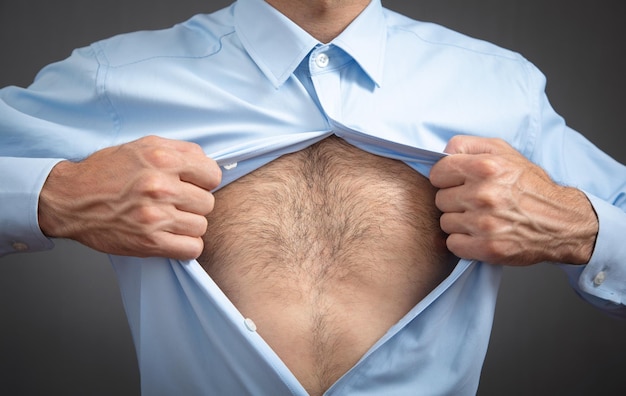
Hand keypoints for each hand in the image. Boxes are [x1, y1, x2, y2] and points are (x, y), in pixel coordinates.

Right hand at [38, 135, 221, 259]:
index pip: (212, 175)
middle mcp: (160, 186)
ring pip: (201, 226)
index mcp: (162, 159)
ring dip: (188, 225)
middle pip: (207, 202)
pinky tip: (172, 237)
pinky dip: (185, 245)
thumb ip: (179, 150)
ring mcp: (155, 216)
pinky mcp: (149, 242)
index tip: (192, 185)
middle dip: (194, 204)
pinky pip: (191, 248)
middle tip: (175, 203)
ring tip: (170, 219)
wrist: (70, 199)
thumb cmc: (106, 171)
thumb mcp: (142, 146)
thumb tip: (207, 163)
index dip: (204, 181)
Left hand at [430, 136, 597, 265]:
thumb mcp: (504, 151)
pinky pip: (453, 244)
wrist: (562, 222)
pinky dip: (463, 241)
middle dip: (454, 200)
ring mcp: (485, 223)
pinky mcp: (488, 247)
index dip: (446, 178)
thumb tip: (442, 154)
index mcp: (486, 167)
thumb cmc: (530, 186)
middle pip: (440, 199)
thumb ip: (469, 145)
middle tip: (475, 202)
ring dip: (459, 222)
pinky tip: (479, 234)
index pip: (437, 173)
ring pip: (445, 222)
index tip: (458, 183)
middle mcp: (484, 194)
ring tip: (480, 217)